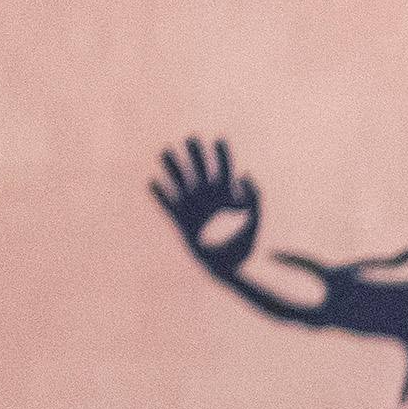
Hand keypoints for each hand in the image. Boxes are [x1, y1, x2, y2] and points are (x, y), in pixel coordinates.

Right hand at [152, 137, 259, 271]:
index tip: (220, 140)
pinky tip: (153, 182)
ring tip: (165, 151)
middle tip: (192, 138)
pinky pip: (167, 205)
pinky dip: (160, 194)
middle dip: (195, 154)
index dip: (222, 155)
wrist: (228, 270)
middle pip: (200, 170)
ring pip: (180, 181)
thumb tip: (244, 174)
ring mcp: (193, 208)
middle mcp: (207, 198)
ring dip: (173, 166)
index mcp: (226, 196)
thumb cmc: (244, 247)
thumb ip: (254, 197)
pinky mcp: (180, 222)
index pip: (224, 170)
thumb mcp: (254, 219)